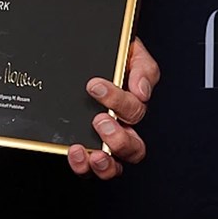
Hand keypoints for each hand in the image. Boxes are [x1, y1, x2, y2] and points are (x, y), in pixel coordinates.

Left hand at [67, 37, 159, 180]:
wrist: (81, 50)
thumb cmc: (110, 56)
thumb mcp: (130, 52)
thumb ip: (142, 68)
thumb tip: (142, 92)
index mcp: (131, 105)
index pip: (135, 111)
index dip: (118, 101)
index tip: (94, 86)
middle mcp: (120, 127)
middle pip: (133, 149)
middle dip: (118, 139)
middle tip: (100, 120)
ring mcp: (101, 141)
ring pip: (113, 166)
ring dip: (105, 164)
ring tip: (92, 154)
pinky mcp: (82, 149)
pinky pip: (86, 168)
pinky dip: (82, 166)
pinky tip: (75, 151)